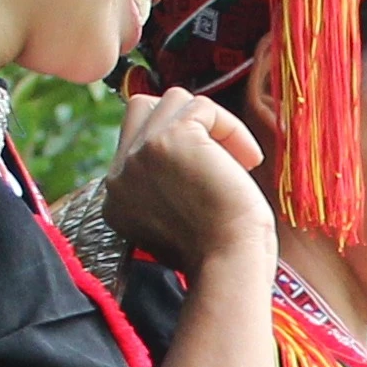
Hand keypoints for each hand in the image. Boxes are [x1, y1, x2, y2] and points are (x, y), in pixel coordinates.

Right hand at [104, 87, 273, 273]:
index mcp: (117, 197)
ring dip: (211, 124)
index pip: (135, 142)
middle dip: (186, 124)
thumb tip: (186, 156)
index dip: (177, 148)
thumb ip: (165, 187)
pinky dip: (232, 128)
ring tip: (237, 161)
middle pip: (144, 110)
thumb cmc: (220, 253)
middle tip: (219, 160)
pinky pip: (203, 107)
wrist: (230, 264)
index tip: (209, 181)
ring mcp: (140, 154)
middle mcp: (120, 174)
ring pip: (173, 101)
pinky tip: (249, 160)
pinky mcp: (170, 138)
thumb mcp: (177, 221)